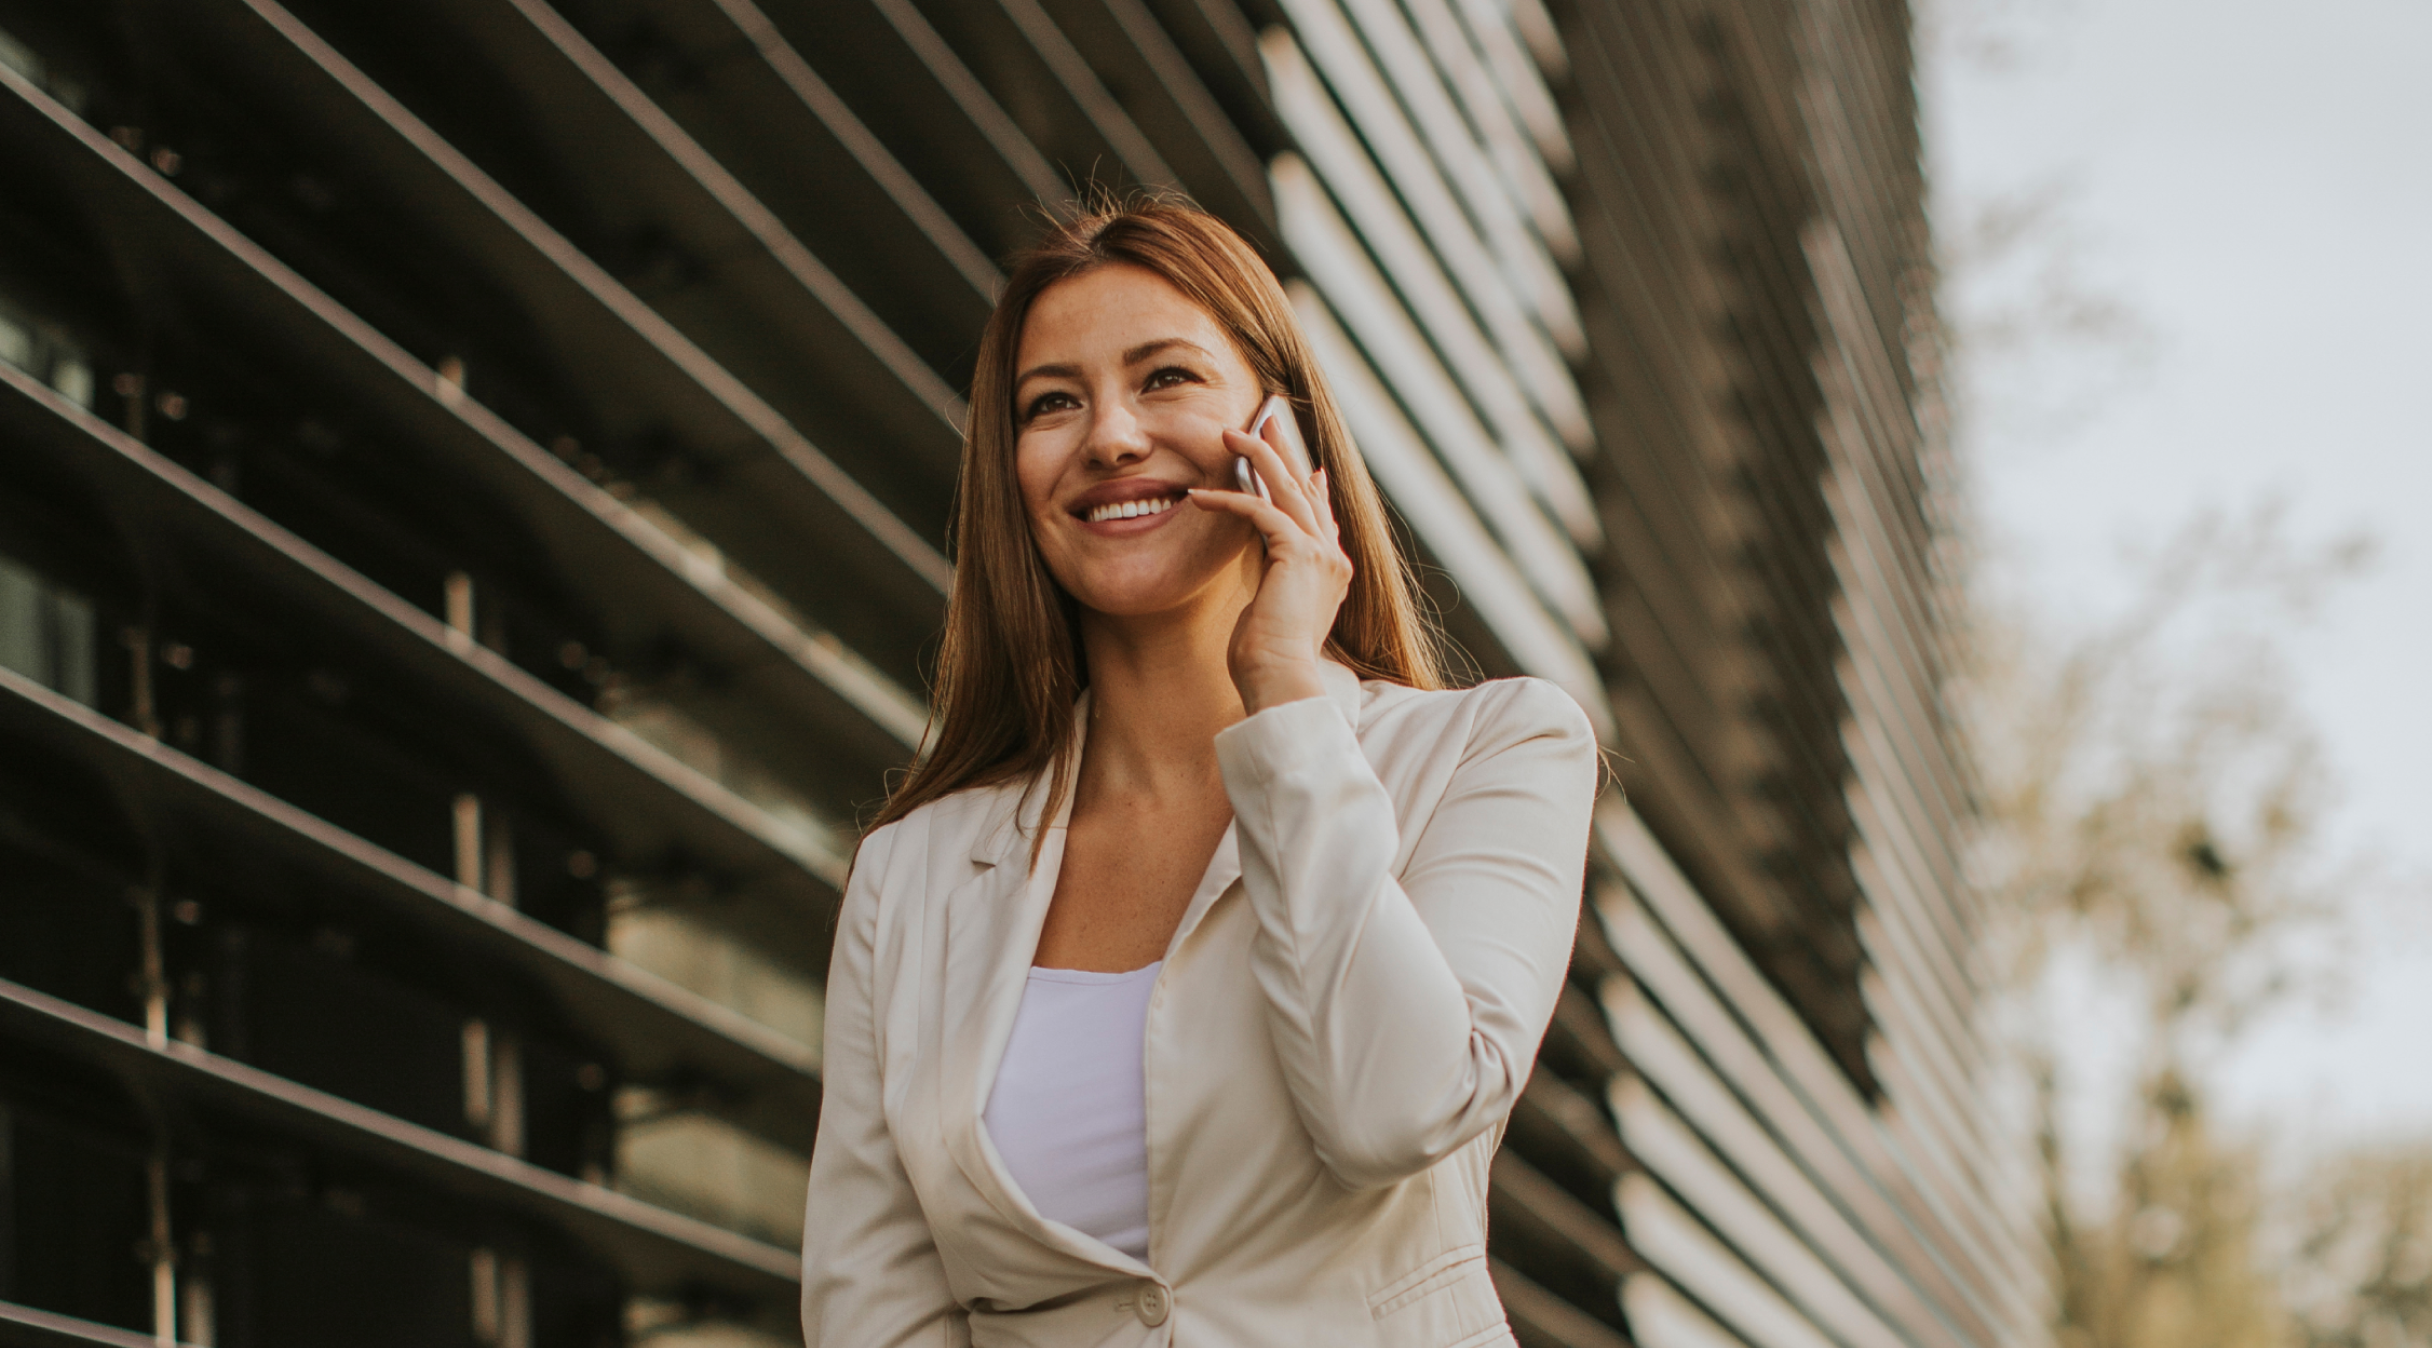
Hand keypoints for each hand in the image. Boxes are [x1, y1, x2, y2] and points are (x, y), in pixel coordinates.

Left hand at [1186, 419, 1353, 713]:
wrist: (1279, 680)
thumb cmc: (1267, 661)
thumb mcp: (1273, 611)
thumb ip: (1277, 583)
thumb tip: (1271, 572)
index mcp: (1331, 572)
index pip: (1320, 516)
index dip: (1309, 485)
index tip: (1305, 465)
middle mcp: (1332, 558)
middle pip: (1306, 489)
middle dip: (1283, 452)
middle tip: (1264, 421)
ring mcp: (1320, 554)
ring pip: (1287, 488)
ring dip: (1256, 456)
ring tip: (1227, 434)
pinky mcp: (1297, 555)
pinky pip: (1260, 511)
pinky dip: (1229, 499)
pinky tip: (1198, 497)